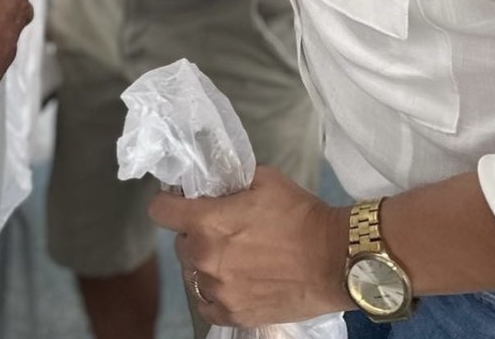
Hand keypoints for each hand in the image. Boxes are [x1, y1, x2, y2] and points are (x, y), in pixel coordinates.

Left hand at [149, 166, 349, 326]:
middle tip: (222, 229)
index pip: (159, 211)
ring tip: (235, 257)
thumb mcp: (262, 179)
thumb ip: (228, 181)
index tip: (179, 202)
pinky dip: (214, 293)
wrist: (334, 258)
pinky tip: (232, 281)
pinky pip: (207, 304)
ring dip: (206, 263)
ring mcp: (219, 290)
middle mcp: (205, 258)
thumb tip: (211, 182)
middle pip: (180, 242)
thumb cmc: (299, 214)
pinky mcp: (234, 314)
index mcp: (206, 222)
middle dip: (194, 233)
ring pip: (193, 273)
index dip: (168, 203)